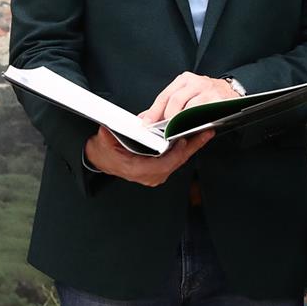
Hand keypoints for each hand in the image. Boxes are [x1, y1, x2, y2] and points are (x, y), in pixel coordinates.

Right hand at [83, 126, 212, 186]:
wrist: (102, 159)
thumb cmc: (105, 152)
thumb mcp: (104, 141)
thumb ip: (107, 136)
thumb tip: (108, 130)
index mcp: (137, 170)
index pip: (163, 164)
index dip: (175, 153)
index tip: (183, 141)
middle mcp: (149, 175)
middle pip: (176, 161)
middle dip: (191, 147)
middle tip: (204, 133)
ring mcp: (155, 174)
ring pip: (178, 161)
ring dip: (191, 147)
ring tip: (203, 133)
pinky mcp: (159, 170)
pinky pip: (175, 160)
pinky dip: (184, 149)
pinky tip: (193, 138)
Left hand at [141, 72, 239, 122]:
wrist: (231, 92)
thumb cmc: (206, 95)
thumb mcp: (186, 96)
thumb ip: (166, 106)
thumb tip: (145, 118)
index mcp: (183, 80)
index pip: (164, 96)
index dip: (154, 111)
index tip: (147, 123)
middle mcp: (194, 82)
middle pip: (174, 100)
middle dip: (166, 118)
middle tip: (160, 130)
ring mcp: (207, 89)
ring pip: (188, 107)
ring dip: (179, 121)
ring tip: (173, 131)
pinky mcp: (217, 99)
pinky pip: (203, 112)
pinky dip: (194, 121)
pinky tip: (189, 128)